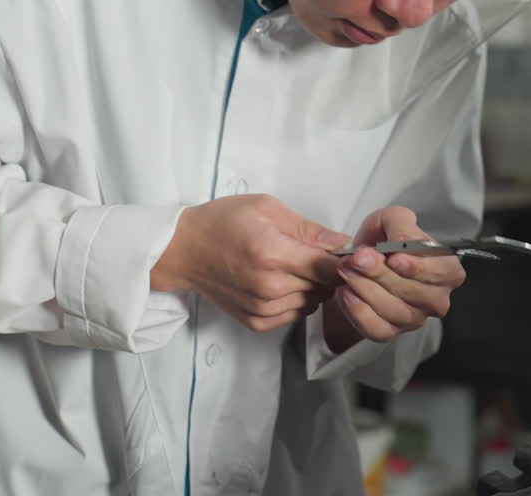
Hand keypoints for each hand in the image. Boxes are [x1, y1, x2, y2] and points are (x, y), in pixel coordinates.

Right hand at [151, 195, 348, 332]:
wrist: (184, 250)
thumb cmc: (221, 223)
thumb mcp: (267, 208)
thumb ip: (308, 228)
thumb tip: (341, 243)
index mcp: (274, 254)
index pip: (329, 268)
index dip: (345, 261)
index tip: (346, 253)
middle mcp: (270, 287)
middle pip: (324, 287)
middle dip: (327, 271)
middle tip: (314, 253)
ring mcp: (262, 308)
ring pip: (312, 303)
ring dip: (312, 287)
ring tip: (293, 266)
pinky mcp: (256, 322)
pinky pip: (295, 315)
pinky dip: (297, 300)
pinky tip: (283, 281)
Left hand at [323, 206, 465, 351]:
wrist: (361, 261)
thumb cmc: (385, 240)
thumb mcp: (393, 219)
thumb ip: (401, 223)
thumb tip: (402, 240)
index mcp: (447, 268)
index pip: (441, 272)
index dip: (417, 266)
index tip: (394, 258)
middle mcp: (436, 297)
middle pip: (414, 292)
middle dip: (382, 273)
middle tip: (358, 258)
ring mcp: (415, 318)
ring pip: (394, 310)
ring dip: (366, 288)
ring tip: (347, 269)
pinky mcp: (391, 332)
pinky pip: (377, 329)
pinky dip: (358, 311)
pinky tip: (348, 292)